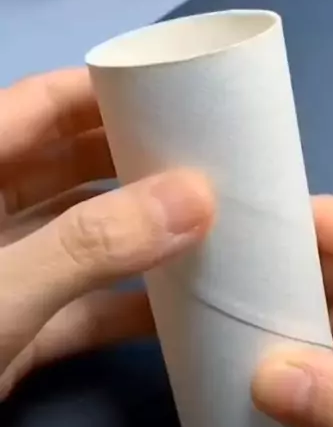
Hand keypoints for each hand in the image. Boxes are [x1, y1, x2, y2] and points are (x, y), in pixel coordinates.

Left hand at [0, 68, 212, 396]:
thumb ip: (91, 244)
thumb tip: (196, 197)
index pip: (39, 105)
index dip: (105, 90)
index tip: (181, 91)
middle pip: (69, 169)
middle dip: (139, 164)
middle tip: (216, 163)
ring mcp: (0, 279)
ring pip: (83, 242)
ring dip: (142, 240)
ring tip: (218, 228)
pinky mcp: (13, 335)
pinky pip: (81, 310)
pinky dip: (127, 312)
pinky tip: (185, 313)